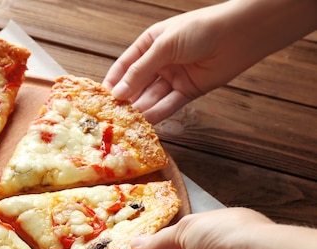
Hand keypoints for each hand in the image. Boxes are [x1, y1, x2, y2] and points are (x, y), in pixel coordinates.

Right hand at [103, 0, 316, 123]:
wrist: (240, 34)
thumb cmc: (200, 30)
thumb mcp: (163, 46)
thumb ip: (140, 71)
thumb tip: (118, 93)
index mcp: (149, 44)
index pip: (124, 67)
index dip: (113, 82)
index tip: (102, 100)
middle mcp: (159, 62)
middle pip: (137, 85)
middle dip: (126, 100)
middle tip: (112, 118)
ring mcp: (173, 78)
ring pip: (151, 97)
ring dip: (140, 110)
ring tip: (127, 124)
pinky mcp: (188, 91)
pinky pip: (168, 105)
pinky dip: (158, 114)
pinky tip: (146, 123)